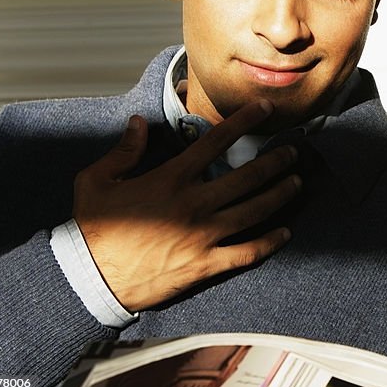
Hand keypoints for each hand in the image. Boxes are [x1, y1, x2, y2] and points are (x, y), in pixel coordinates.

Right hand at [73, 100, 300, 311]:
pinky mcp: (205, 264)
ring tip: (296, 183)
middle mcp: (192, 204)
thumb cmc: (92, 228)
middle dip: (275, 161)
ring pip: (253, 211)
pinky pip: (246, 252)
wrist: (89, 278)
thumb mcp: (96, 180)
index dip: (243, 121)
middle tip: (293, 152)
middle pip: (246, 177)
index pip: (215, 142)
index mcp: (170, 179)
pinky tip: (285, 233)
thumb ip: (123, 150)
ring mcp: (202, 235)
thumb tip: (139, 121)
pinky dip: (269, 243)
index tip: (264, 109)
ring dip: (279, 195)